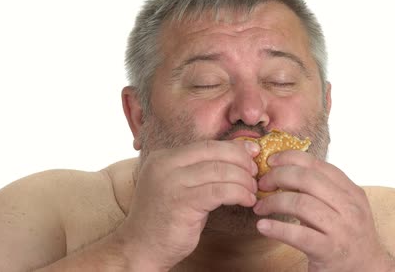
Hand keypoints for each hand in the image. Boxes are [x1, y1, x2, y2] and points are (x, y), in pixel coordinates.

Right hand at [115, 140, 258, 270]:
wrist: (139, 248)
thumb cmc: (164, 219)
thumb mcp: (179, 187)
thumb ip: (199, 171)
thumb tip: (235, 157)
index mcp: (163, 157)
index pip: (207, 145)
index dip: (233, 148)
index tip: (252, 153)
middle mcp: (165, 164)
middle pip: (215, 153)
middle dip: (241, 161)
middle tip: (255, 173)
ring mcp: (172, 182)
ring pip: (220, 171)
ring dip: (243, 180)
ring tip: (252, 191)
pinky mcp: (182, 202)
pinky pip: (220, 191)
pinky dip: (239, 194)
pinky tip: (247, 200)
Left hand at [253, 151, 392, 271]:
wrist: (368, 270)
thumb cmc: (348, 237)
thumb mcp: (342, 207)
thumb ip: (320, 190)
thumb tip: (284, 172)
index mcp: (352, 192)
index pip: (318, 165)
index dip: (291, 158)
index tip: (271, 161)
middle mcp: (350, 207)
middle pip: (308, 179)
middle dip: (278, 177)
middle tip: (262, 184)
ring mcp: (342, 229)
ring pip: (301, 204)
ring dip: (273, 202)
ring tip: (259, 208)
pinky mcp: (330, 250)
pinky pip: (299, 235)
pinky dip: (277, 228)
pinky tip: (263, 226)